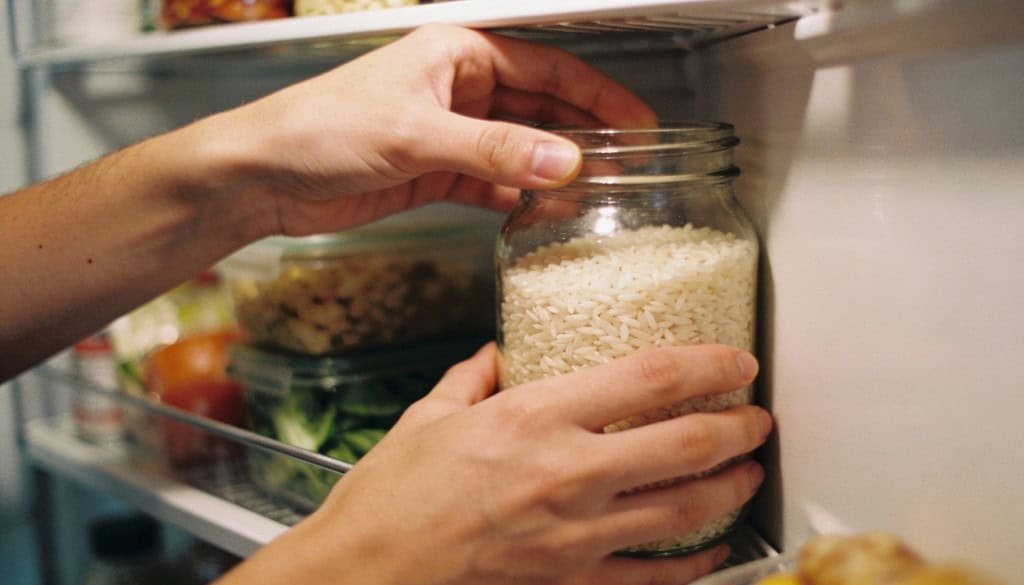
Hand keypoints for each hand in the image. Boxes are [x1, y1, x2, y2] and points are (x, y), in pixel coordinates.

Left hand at [203, 24, 656, 237]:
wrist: (261, 177)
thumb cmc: (316, 128)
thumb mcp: (414, 134)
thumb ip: (492, 150)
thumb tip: (562, 160)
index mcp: (457, 53)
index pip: (547, 68)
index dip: (598, 94)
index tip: (637, 122)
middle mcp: (457, 89)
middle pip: (540, 110)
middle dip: (584, 136)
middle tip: (629, 164)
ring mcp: (448, 133)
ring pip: (518, 150)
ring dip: (552, 171)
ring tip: (595, 194)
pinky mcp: (434, 173)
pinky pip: (491, 183)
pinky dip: (517, 198)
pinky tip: (541, 212)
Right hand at [224, 344, 770, 584]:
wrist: (365, 575)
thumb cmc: (390, 496)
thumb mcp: (428, 417)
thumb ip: (471, 378)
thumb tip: (493, 356)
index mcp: (535, 418)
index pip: (650, 379)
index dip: (709, 366)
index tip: (736, 364)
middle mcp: (568, 473)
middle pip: (686, 445)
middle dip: (739, 429)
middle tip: (757, 419)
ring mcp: (577, 535)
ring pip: (685, 511)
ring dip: (731, 489)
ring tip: (750, 472)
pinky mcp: (571, 581)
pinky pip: (653, 576)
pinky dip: (696, 562)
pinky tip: (715, 546)